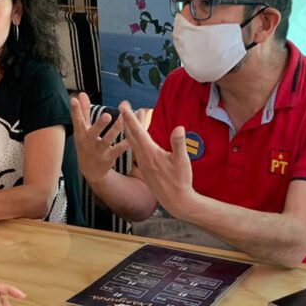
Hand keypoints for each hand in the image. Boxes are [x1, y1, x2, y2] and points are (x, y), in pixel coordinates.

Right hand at [71, 92, 129, 183]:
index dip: (75, 110)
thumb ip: (83, 112)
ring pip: (108, 139)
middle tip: (107, 115)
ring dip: (116, 130)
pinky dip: (125, 143)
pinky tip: (131, 136)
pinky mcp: (109, 157)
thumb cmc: (86, 145)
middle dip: (100, 124)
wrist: (90, 170)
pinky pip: (118, 149)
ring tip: (123, 119)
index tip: (74, 99)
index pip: (77, 120)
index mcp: (81, 133)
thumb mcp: (82, 130)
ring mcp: (99, 150)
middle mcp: (89, 142)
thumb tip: (80, 94)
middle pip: (93, 132)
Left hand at [117, 101, 196, 217]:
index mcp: (150, 153)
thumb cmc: (180, 181)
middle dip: (127, 119)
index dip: (130, 117)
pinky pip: (136, 150)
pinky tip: (135, 138)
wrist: (176, 201)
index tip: (123, 105)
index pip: (138, 131)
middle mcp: (143, 157)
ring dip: (130, 129)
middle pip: (131, 134)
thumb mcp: (182, 161)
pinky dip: (134, 139)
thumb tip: (179, 128)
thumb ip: (178, 144)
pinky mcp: (145, 168)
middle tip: (123, 106)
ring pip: (133, 142)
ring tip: (129, 117)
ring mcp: (143, 163)